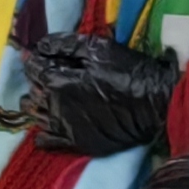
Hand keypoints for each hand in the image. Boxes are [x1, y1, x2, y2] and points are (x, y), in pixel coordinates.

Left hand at [13, 28, 179, 157]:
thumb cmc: (129, 72)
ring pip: (35, 116)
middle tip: (53, 76)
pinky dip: (42, 132)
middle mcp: (55, 108)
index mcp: (59, 84)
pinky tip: (51, 123)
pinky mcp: (76, 144)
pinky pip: (46, 141)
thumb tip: (38, 45)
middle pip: (32, 93)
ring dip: (38, 105)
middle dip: (38, 82)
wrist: (156, 105)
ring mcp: (64, 128)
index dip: (36, 61)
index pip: (33, 69)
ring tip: (52, 98)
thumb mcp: (98, 49)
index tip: (45, 58)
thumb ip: (64, 45)